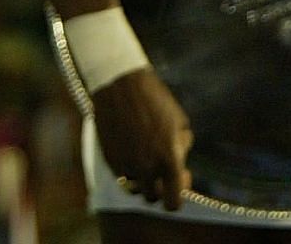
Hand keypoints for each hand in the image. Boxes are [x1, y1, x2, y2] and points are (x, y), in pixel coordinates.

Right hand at [92, 68, 192, 210]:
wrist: (122, 89)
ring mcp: (125, 167)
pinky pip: (122, 177)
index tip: (180, 179)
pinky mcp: (110, 162)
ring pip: (135, 190)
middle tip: (163, 170)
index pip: (174, 201)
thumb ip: (179, 148)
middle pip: (153, 199)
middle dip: (160, 188)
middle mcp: (146, 168)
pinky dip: (129, 171)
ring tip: (148, 158)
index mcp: (169, 159)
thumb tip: (180, 167)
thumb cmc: (157, 102)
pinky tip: (134, 150)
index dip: (178, 196)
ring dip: (143, 181)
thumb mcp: (179, 123)